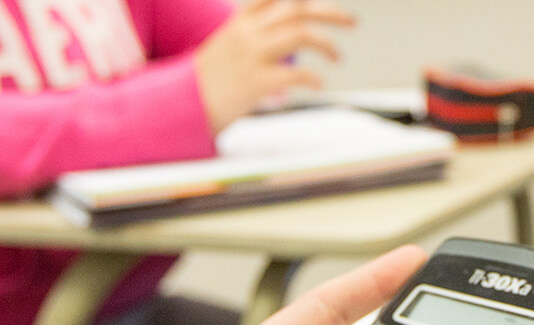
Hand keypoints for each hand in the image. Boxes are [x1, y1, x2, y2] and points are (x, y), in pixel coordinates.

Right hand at [194, 0, 356, 130]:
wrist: (181, 106)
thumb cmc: (208, 82)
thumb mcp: (227, 48)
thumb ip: (256, 38)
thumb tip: (289, 44)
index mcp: (241, 23)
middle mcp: (248, 34)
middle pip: (298, 10)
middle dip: (331, 13)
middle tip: (352, 22)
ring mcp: (252, 56)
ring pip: (301, 34)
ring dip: (326, 44)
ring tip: (337, 57)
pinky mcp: (256, 82)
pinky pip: (296, 75)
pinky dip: (313, 78)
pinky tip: (318, 85)